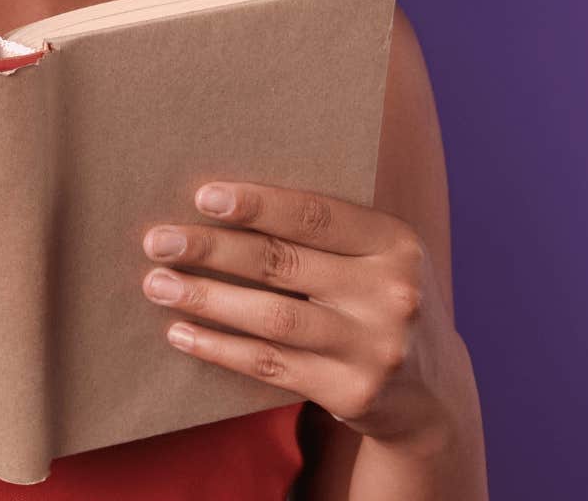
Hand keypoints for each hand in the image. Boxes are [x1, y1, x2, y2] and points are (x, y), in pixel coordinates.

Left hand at [139, 181, 464, 449]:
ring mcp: (373, 347)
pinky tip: (182, 332)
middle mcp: (392, 293)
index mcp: (396, 243)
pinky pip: (270, 365)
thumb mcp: (375, 259)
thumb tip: (222, 204)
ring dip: (207, 298)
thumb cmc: (377, 302)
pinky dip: (220, 347)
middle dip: (213, 249)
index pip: (316, 215)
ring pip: (272, 317)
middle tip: (158, 240)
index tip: (204, 196)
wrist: (429, 392)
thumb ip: (324, 234)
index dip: (258, 204)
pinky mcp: (351, 392)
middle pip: (283, 263)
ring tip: (157, 283)